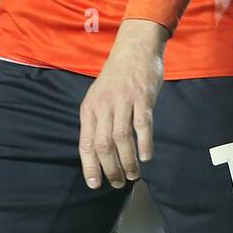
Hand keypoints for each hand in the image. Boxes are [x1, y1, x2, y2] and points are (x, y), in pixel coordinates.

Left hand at [79, 19, 166, 189]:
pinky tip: (146, 156)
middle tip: (119, 183)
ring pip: (121, 138)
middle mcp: (103, 105)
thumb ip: (98, 121)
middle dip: (110, 169)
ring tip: (133, 175)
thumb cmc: (117, 77)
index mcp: (90, 108)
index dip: (90, 166)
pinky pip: (142, 125)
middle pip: (103, 144)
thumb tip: (101, 154)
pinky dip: (144, 143)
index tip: (95, 185)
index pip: (85, 143)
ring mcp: (123, 101)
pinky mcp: (142, 97)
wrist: (135, 48)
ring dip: (128, 161)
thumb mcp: (99, 97)